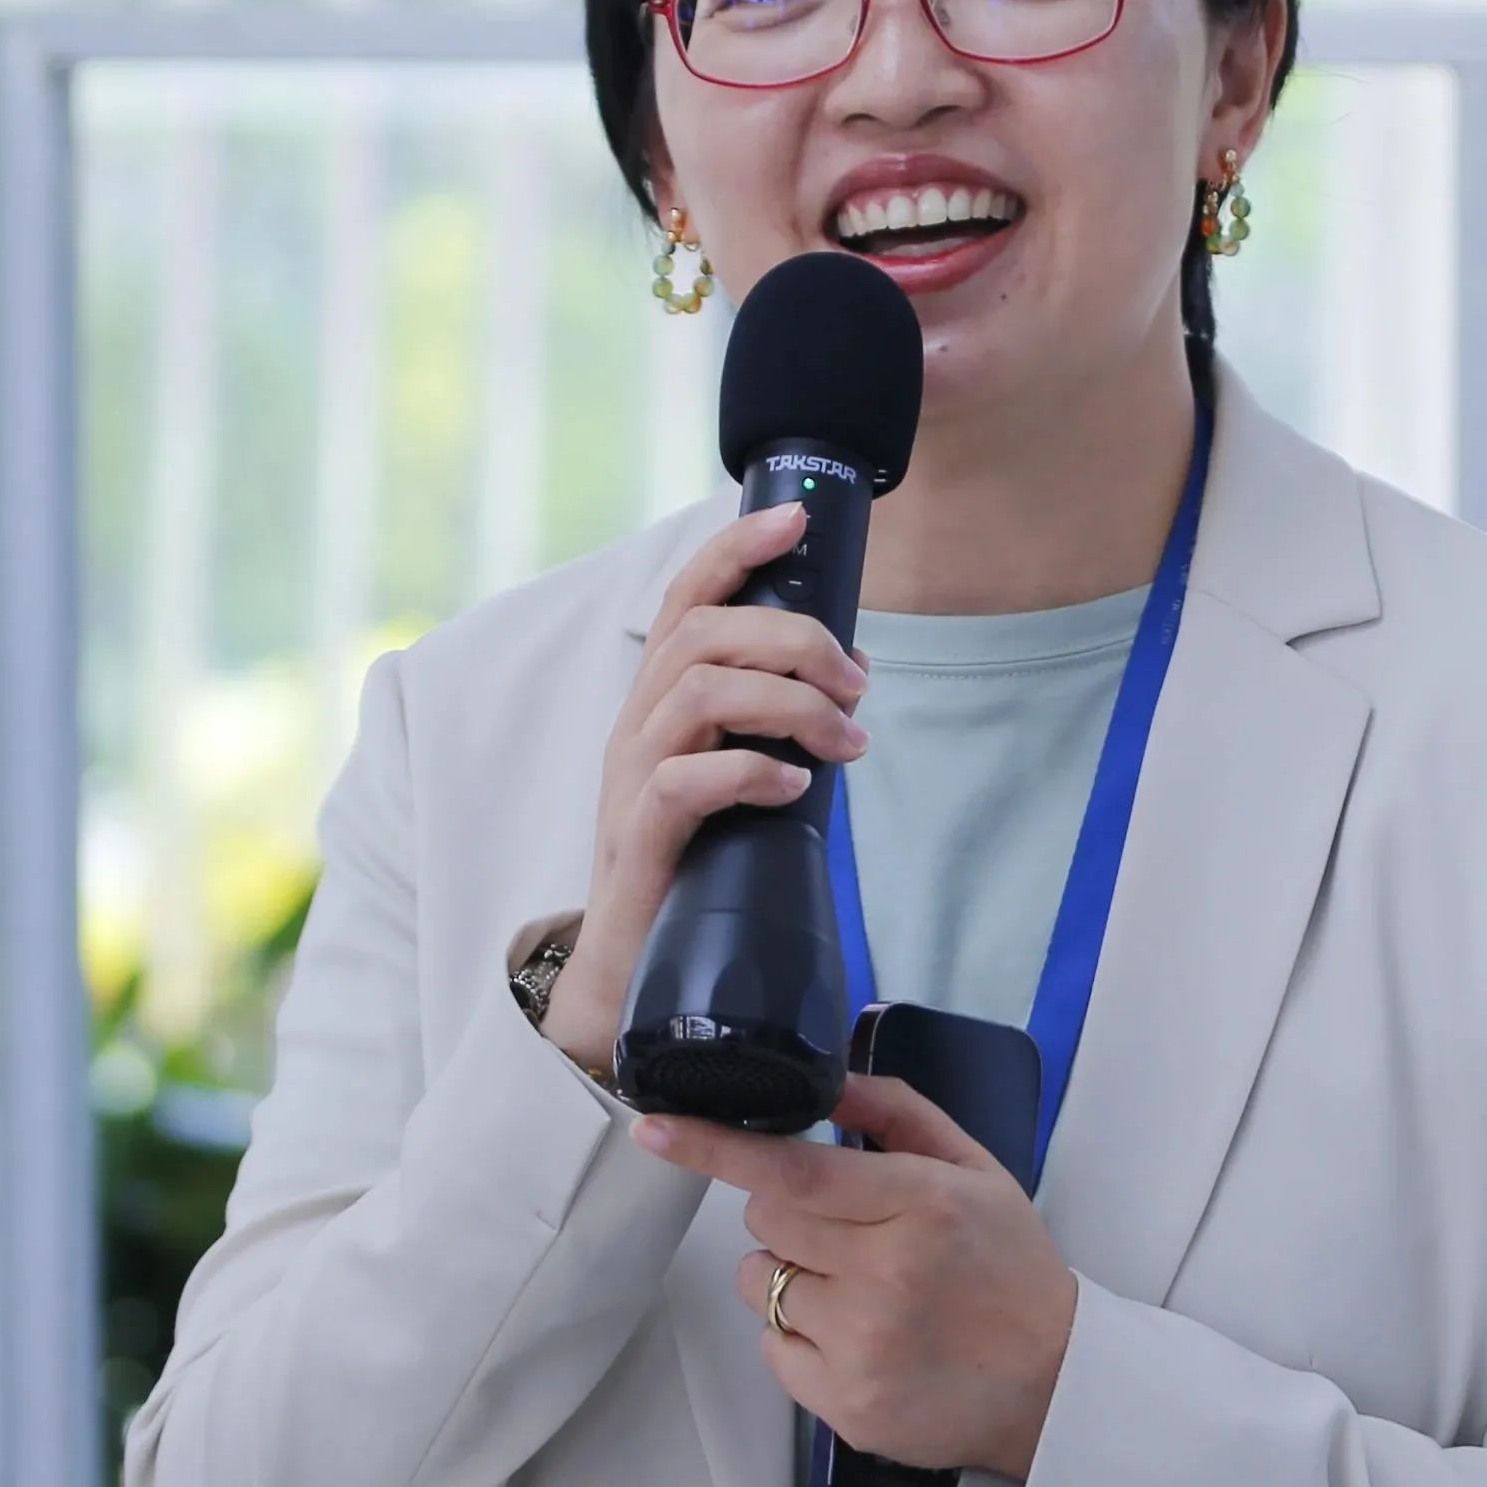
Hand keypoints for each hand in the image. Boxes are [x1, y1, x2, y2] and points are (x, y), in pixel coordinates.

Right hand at [538, 500, 861, 1075]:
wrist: (629, 967)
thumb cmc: (692, 865)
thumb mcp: (733, 775)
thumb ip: (774, 721)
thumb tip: (852, 669)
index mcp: (657, 701)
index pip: (687, 598)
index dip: (736, 549)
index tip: (796, 519)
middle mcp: (636, 727)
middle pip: (704, 634)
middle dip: (795, 640)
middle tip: (857, 685)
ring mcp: (630, 780)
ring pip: (701, 692)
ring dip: (791, 704)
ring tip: (846, 742)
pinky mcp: (639, 841)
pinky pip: (688, 781)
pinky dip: (752, 773)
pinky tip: (794, 790)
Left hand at [642, 1074, 1078, 1483]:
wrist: (1056, 1387)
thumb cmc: (1012, 1271)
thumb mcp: (977, 1172)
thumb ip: (899, 1115)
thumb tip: (825, 1082)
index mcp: (922, 1206)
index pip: (794, 1171)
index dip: (715, 1148)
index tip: (655, 1129)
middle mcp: (887, 1276)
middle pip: (766, 1221)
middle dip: (788, 1216)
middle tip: (849, 1233)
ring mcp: (862, 1346)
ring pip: (760, 1283)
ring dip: (791, 1276)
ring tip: (861, 1292)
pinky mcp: (844, 1405)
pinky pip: (771, 1347)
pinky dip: (799, 1336)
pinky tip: (858, 1338)